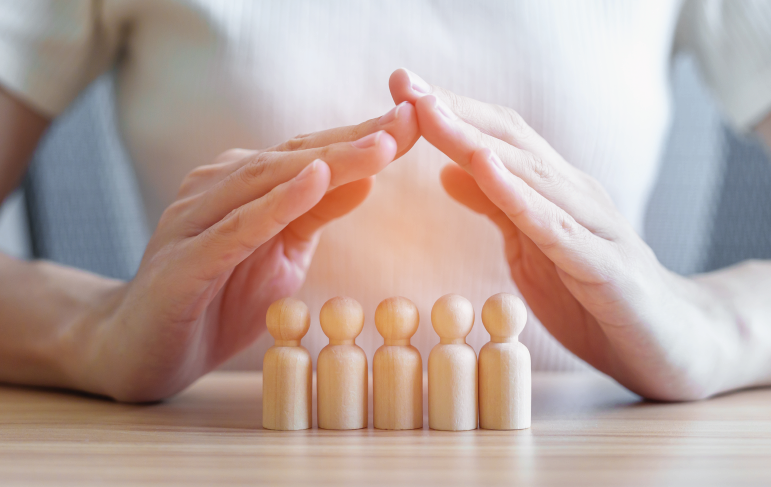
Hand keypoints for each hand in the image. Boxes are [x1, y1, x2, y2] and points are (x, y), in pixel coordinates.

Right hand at [60, 103, 418, 401]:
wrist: (138, 349)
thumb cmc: (214, 300)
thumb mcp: (280, 256)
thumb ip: (312, 217)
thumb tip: (363, 180)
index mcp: (242, 187)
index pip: (310, 154)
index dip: (363, 137)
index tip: (415, 123)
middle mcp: (216, 189)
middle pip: (294, 157)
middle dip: (357, 138)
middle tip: (411, 120)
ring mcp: (194, 220)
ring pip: (267, 182)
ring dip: (328, 162)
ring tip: (380, 145)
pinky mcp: (184, 261)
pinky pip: (235, 228)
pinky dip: (276, 204)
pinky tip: (314, 182)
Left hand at [390, 68, 743, 399]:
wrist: (671, 345)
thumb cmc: (595, 297)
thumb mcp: (532, 248)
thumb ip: (497, 207)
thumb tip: (450, 170)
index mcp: (555, 192)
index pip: (499, 138)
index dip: (450, 112)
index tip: (399, 90)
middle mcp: (576, 196)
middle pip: (510, 142)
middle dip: (453, 111)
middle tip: (402, 85)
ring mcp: (595, 227)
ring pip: (530, 174)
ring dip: (475, 141)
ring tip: (432, 113)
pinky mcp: (606, 268)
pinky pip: (557, 228)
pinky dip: (520, 197)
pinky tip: (486, 170)